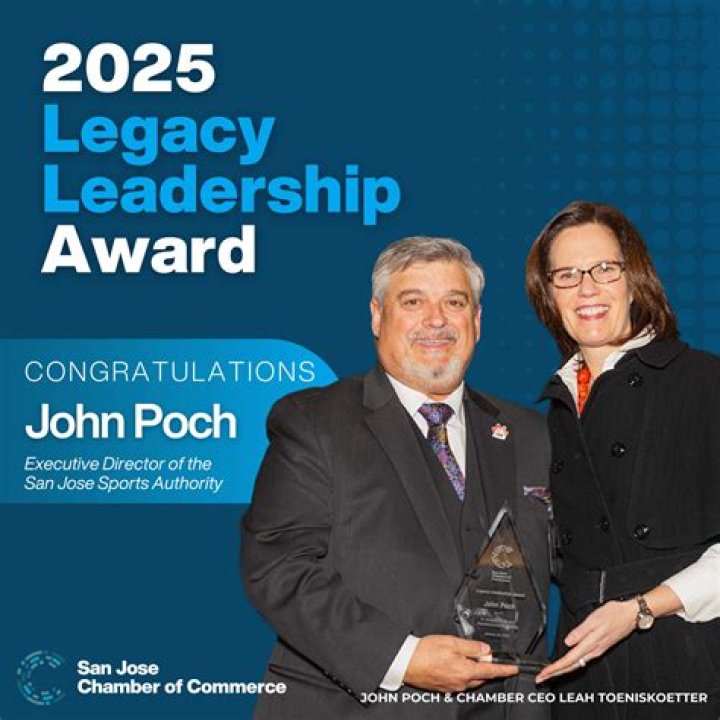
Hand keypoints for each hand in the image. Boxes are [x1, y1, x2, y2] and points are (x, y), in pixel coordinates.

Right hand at [403, 635, 518, 691]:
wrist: (406, 662)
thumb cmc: (426, 651)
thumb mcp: (452, 642)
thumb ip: (471, 647)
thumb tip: (485, 650)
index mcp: (465, 670)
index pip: (491, 671)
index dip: (504, 669)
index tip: (514, 669)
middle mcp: (461, 682)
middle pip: (481, 676)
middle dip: (486, 667)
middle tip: (483, 654)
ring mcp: (452, 687)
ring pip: (470, 680)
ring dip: (474, 670)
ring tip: (465, 656)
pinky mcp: (444, 687)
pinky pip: (460, 682)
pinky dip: (462, 673)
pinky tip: (453, 664)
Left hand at [535, 600, 636, 683]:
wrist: (630, 615)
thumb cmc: (614, 614)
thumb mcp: (594, 619)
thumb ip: (580, 631)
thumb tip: (568, 641)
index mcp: (591, 644)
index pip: (569, 660)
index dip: (555, 668)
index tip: (545, 673)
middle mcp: (593, 650)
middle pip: (571, 666)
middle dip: (555, 673)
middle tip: (542, 678)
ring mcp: (596, 650)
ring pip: (576, 664)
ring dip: (562, 669)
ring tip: (550, 672)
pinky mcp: (599, 648)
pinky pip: (581, 660)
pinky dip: (570, 664)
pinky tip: (567, 664)